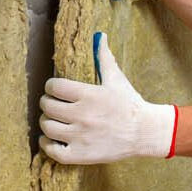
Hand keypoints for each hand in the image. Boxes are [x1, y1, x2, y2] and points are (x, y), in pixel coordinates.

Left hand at [39, 33, 177, 163]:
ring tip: (54, 121)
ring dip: (47, 123)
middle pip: (47, 106)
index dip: (51, 87)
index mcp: (89, 94)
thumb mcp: (116, 79)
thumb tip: (100, 36)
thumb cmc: (129, 104)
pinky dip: (47, 145)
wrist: (144, 132)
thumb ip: (104, 58)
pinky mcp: (80, 154)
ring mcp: (80, 136)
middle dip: (48, 104)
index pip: (53, 87)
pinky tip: (53, 139)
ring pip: (47, 127)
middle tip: (54, 105)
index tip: (56, 90)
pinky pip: (52, 151)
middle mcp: (82, 115)